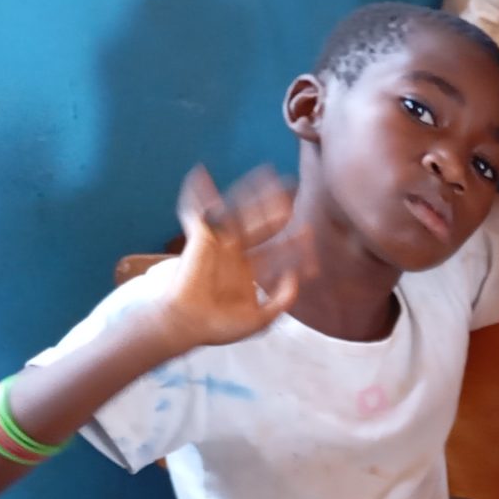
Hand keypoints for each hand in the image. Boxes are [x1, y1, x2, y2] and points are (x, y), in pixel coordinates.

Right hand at [160, 166, 315, 349]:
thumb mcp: (261, 319)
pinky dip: (196, 193)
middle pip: (260, 225)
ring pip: (238, 212)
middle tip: (293, 188)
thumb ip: (282, 300)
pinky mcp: (199, 238)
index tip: (310, 235)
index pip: (276, 252)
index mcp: (248, 271)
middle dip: (276, 209)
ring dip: (252, 193)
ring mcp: (217, 244)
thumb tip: (296, 277)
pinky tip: (201, 172)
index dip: (295, 246)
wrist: (187, 325)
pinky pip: (196, 211)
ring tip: (268, 174)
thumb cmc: (219, 326)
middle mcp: (234, 255)